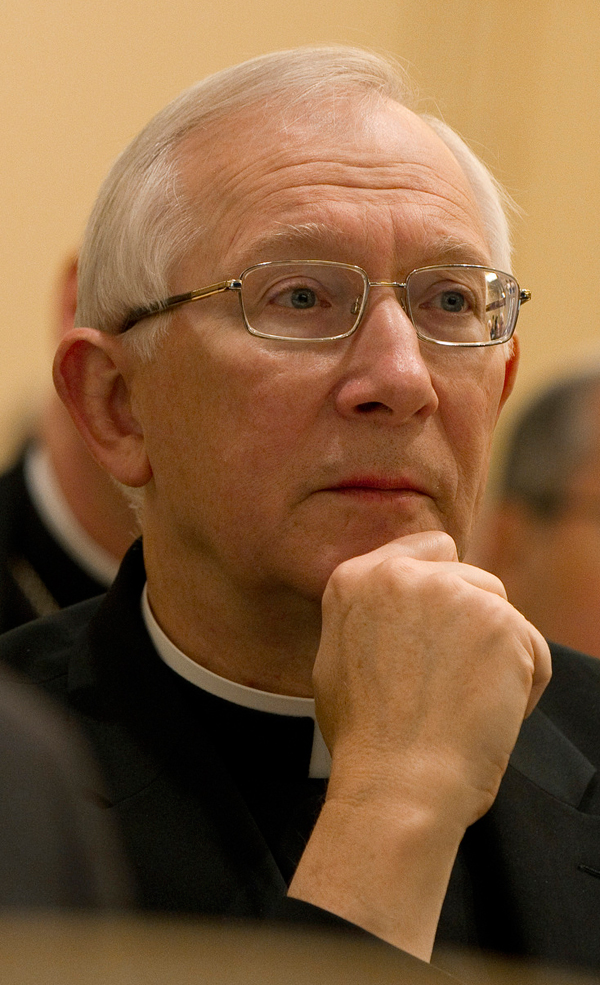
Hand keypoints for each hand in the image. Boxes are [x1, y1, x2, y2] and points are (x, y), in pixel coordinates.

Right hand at [314, 529, 549, 826]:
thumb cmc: (367, 737)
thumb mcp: (338, 656)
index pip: (428, 548)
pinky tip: (487, 715)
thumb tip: (404, 604)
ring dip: (497, 654)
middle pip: (471, 579)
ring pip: (503, 613)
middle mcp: (403, 573)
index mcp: (357, 578)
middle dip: (471, 625)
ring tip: (463, 704)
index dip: (442, 587)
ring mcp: (454, 592)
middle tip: (446, 685)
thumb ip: (371, 614)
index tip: (440, 629)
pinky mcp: (501, 622)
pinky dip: (524, 686)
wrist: (397, 783)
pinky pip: (533, 650)